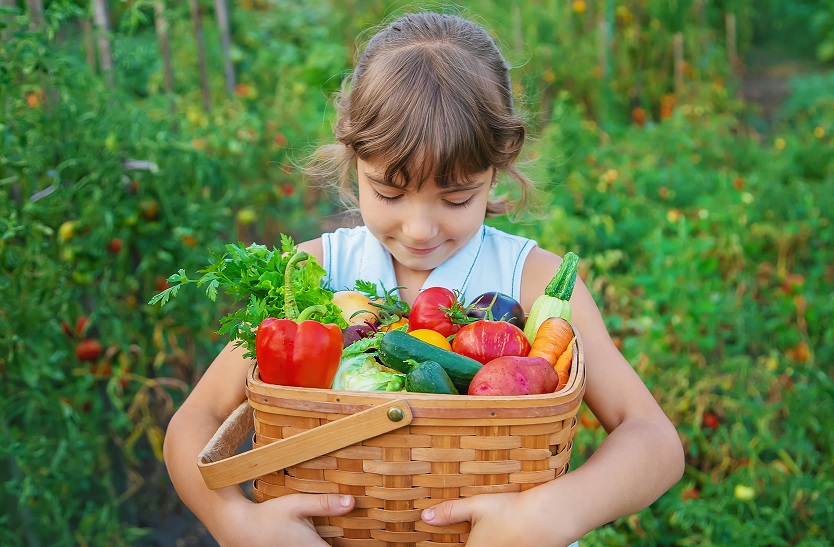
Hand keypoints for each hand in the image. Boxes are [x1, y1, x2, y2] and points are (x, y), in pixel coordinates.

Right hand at [221, 493, 354, 546]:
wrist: (240, 530)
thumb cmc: (269, 516)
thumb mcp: (297, 504)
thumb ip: (325, 504)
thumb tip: (352, 501)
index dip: (355, 544)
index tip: (368, 537)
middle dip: (345, 542)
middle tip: (353, 530)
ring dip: (331, 542)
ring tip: (339, 533)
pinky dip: (320, 544)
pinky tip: (320, 535)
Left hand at [421, 491, 574, 546]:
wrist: (546, 518)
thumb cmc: (509, 510)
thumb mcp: (476, 506)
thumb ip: (449, 512)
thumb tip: (424, 516)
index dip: (447, 545)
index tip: (448, 540)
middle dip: (468, 542)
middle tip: (468, 534)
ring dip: (480, 543)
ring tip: (484, 533)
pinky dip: (497, 543)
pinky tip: (499, 536)